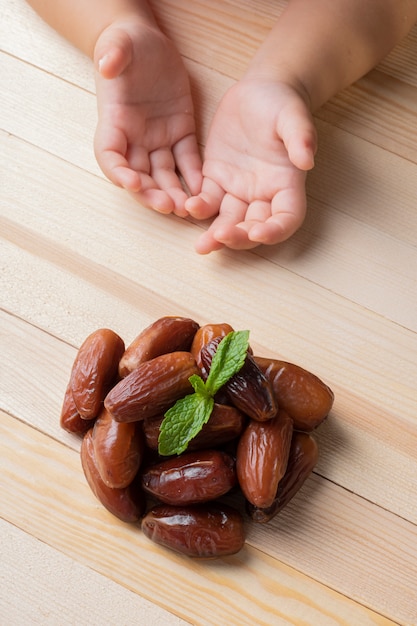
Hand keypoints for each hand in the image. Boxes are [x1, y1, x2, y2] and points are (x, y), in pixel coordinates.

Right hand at [94, 19, 201, 216]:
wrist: (147, 42)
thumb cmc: (127, 43)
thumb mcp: (118, 43)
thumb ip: (112, 54)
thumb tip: (106, 64)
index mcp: (114, 120)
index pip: (109, 154)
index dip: (118, 172)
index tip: (131, 183)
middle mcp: (134, 137)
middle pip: (138, 174)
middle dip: (151, 193)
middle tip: (167, 206)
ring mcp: (157, 139)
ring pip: (164, 174)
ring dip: (173, 193)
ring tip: (186, 209)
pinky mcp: (180, 133)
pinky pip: (188, 160)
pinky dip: (194, 177)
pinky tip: (204, 191)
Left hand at [186, 78, 316, 251]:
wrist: (260, 90)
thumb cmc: (282, 103)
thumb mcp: (294, 116)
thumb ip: (301, 137)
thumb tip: (307, 160)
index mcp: (286, 185)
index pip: (286, 219)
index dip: (274, 231)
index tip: (257, 233)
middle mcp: (263, 194)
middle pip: (253, 227)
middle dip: (238, 237)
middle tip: (221, 238)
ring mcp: (239, 189)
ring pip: (228, 221)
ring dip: (216, 236)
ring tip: (201, 246)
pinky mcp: (217, 179)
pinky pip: (208, 201)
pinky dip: (199, 208)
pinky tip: (188, 208)